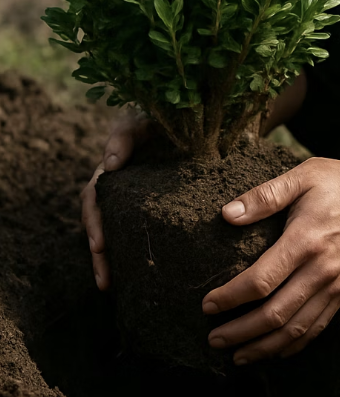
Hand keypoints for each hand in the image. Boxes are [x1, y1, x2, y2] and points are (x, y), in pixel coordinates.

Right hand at [80, 108, 152, 289]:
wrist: (187, 113)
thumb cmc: (159, 113)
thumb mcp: (140, 118)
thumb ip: (124, 135)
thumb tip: (109, 164)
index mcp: (113, 166)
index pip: (95, 195)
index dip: (96, 222)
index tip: (99, 246)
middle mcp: (118, 182)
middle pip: (100, 220)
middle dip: (100, 251)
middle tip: (105, 278)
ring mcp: (133, 193)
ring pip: (115, 228)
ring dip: (108, 257)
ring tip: (109, 284)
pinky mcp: (149, 202)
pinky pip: (134, 226)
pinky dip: (130, 249)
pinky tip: (134, 273)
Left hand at [203, 155, 339, 362]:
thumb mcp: (304, 175)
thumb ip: (266, 195)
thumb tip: (227, 214)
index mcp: (305, 240)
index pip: (261, 281)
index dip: (230, 297)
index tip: (207, 305)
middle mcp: (321, 270)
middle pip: (274, 315)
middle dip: (239, 332)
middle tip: (213, 338)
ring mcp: (335, 286)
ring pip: (294, 330)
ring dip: (262, 347)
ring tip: (236, 355)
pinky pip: (316, 328)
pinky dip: (292, 346)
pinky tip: (274, 351)